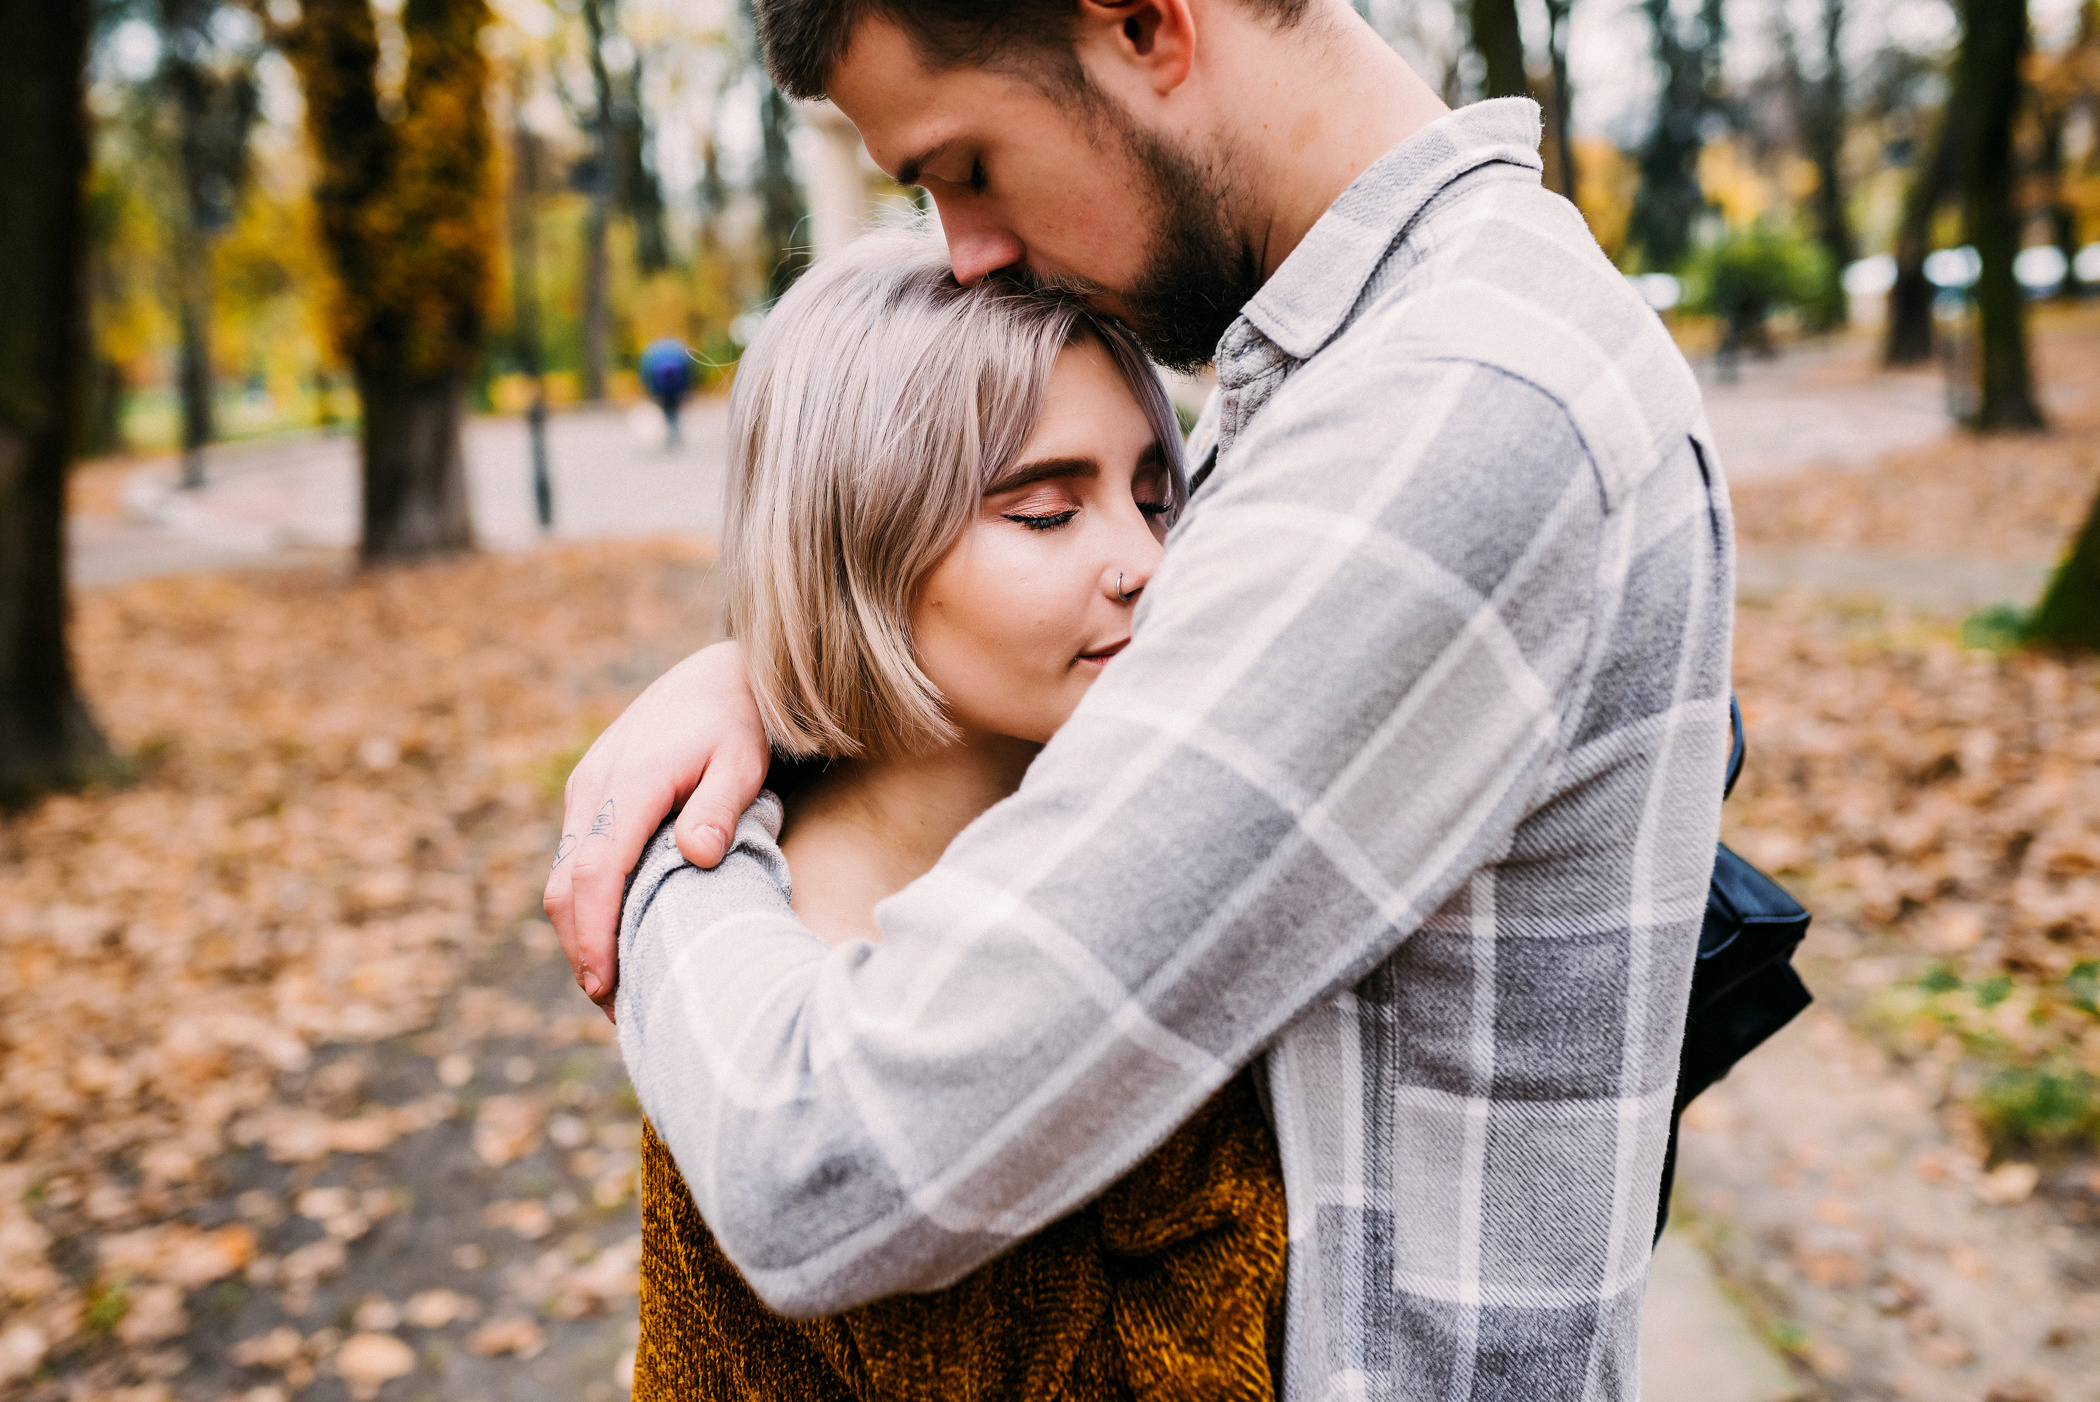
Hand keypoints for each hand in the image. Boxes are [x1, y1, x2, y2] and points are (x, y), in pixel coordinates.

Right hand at [543, 640, 769, 1016]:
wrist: (716, 677)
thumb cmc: (740, 723)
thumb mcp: (744, 759)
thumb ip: (721, 806)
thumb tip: (697, 856)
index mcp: (630, 781)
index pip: (595, 872)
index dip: (595, 934)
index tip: (608, 985)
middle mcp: (595, 787)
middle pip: (565, 884)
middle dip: (582, 949)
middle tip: (615, 1006)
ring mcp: (586, 790)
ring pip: (561, 876)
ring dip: (579, 932)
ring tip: (617, 985)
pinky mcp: (589, 796)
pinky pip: (573, 860)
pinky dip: (583, 905)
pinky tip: (615, 936)